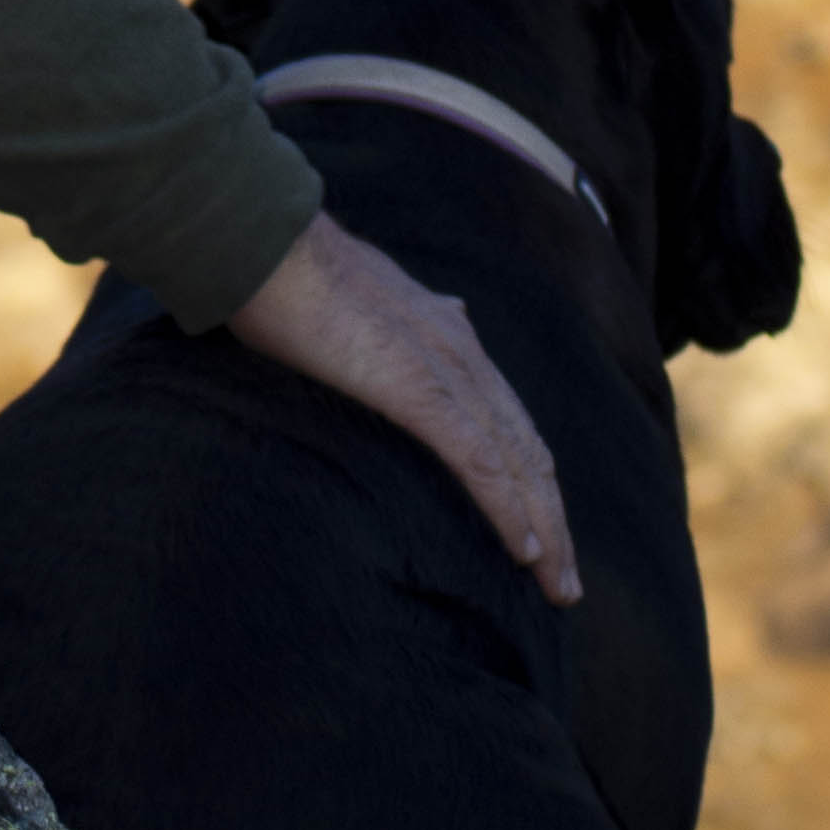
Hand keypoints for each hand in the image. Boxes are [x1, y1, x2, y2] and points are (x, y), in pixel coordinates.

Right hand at [224, 208, 582, 604]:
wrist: (266, 243)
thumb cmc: (289, 271)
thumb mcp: (359, 298)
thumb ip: (399, 322)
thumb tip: (432, 320)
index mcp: (448, 331)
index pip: (509, 419)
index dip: (529, 477)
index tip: (540, 528)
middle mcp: (463, 351)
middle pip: (529, 450)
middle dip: (552, 519)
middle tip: (563, 582)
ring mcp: (446, 371)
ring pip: (518, 464)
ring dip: (545, 530)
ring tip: (556, 586)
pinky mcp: (421, 391)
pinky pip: (480, 462)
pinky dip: (508, 510)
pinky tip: (524, 551)